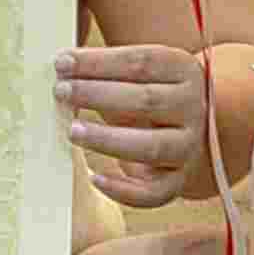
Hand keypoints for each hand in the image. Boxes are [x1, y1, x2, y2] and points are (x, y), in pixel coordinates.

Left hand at [56, 41, 218, 207]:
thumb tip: (61, 65)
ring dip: (108, 139)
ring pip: (151, 146)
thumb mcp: (138, 74)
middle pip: (146, 100)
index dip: (99, 62)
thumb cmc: (147, 96)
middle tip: (61, 92)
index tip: (62, 62)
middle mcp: (193, 108)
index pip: (142, 62)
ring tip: (73, 130)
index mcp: (184, 71)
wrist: (184, 130)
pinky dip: (123, 189)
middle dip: (98, 95)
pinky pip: (153, 192)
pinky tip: (94, 178)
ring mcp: (188, 146)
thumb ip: (106, 69)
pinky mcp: (177, 180)